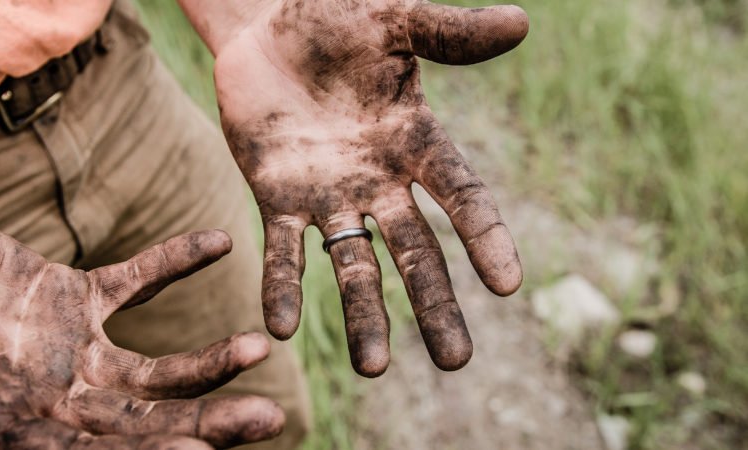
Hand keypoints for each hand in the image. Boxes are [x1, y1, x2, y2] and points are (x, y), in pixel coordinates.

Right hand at [0, 202, 283, 448]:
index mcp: (19, 433)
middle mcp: (57, 401)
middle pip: (148, 422)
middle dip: (208, 423)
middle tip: (271, 421)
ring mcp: (71, 350)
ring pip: (156, 367)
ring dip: (209, 360)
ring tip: (258, 348)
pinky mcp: (73, 296)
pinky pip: (136, 281)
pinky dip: (174, 261)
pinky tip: (218, 242)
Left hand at [212, 0, 526, 375]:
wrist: (265, 24)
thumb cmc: (334, 18)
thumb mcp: (394, 21)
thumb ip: (449, 33)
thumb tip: (520, 22)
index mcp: (415, 141)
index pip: (461, 195)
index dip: (485, 236)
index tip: (509, 284)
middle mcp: (378, 180)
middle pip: (415, 251)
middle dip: (433, 304)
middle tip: (455, 362)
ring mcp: (328, 194)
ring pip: (351, 264)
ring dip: (362, 315)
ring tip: (371, 369)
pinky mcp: (276, 196)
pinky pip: (281, 249)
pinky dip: (282, 287)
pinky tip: (280, 328)